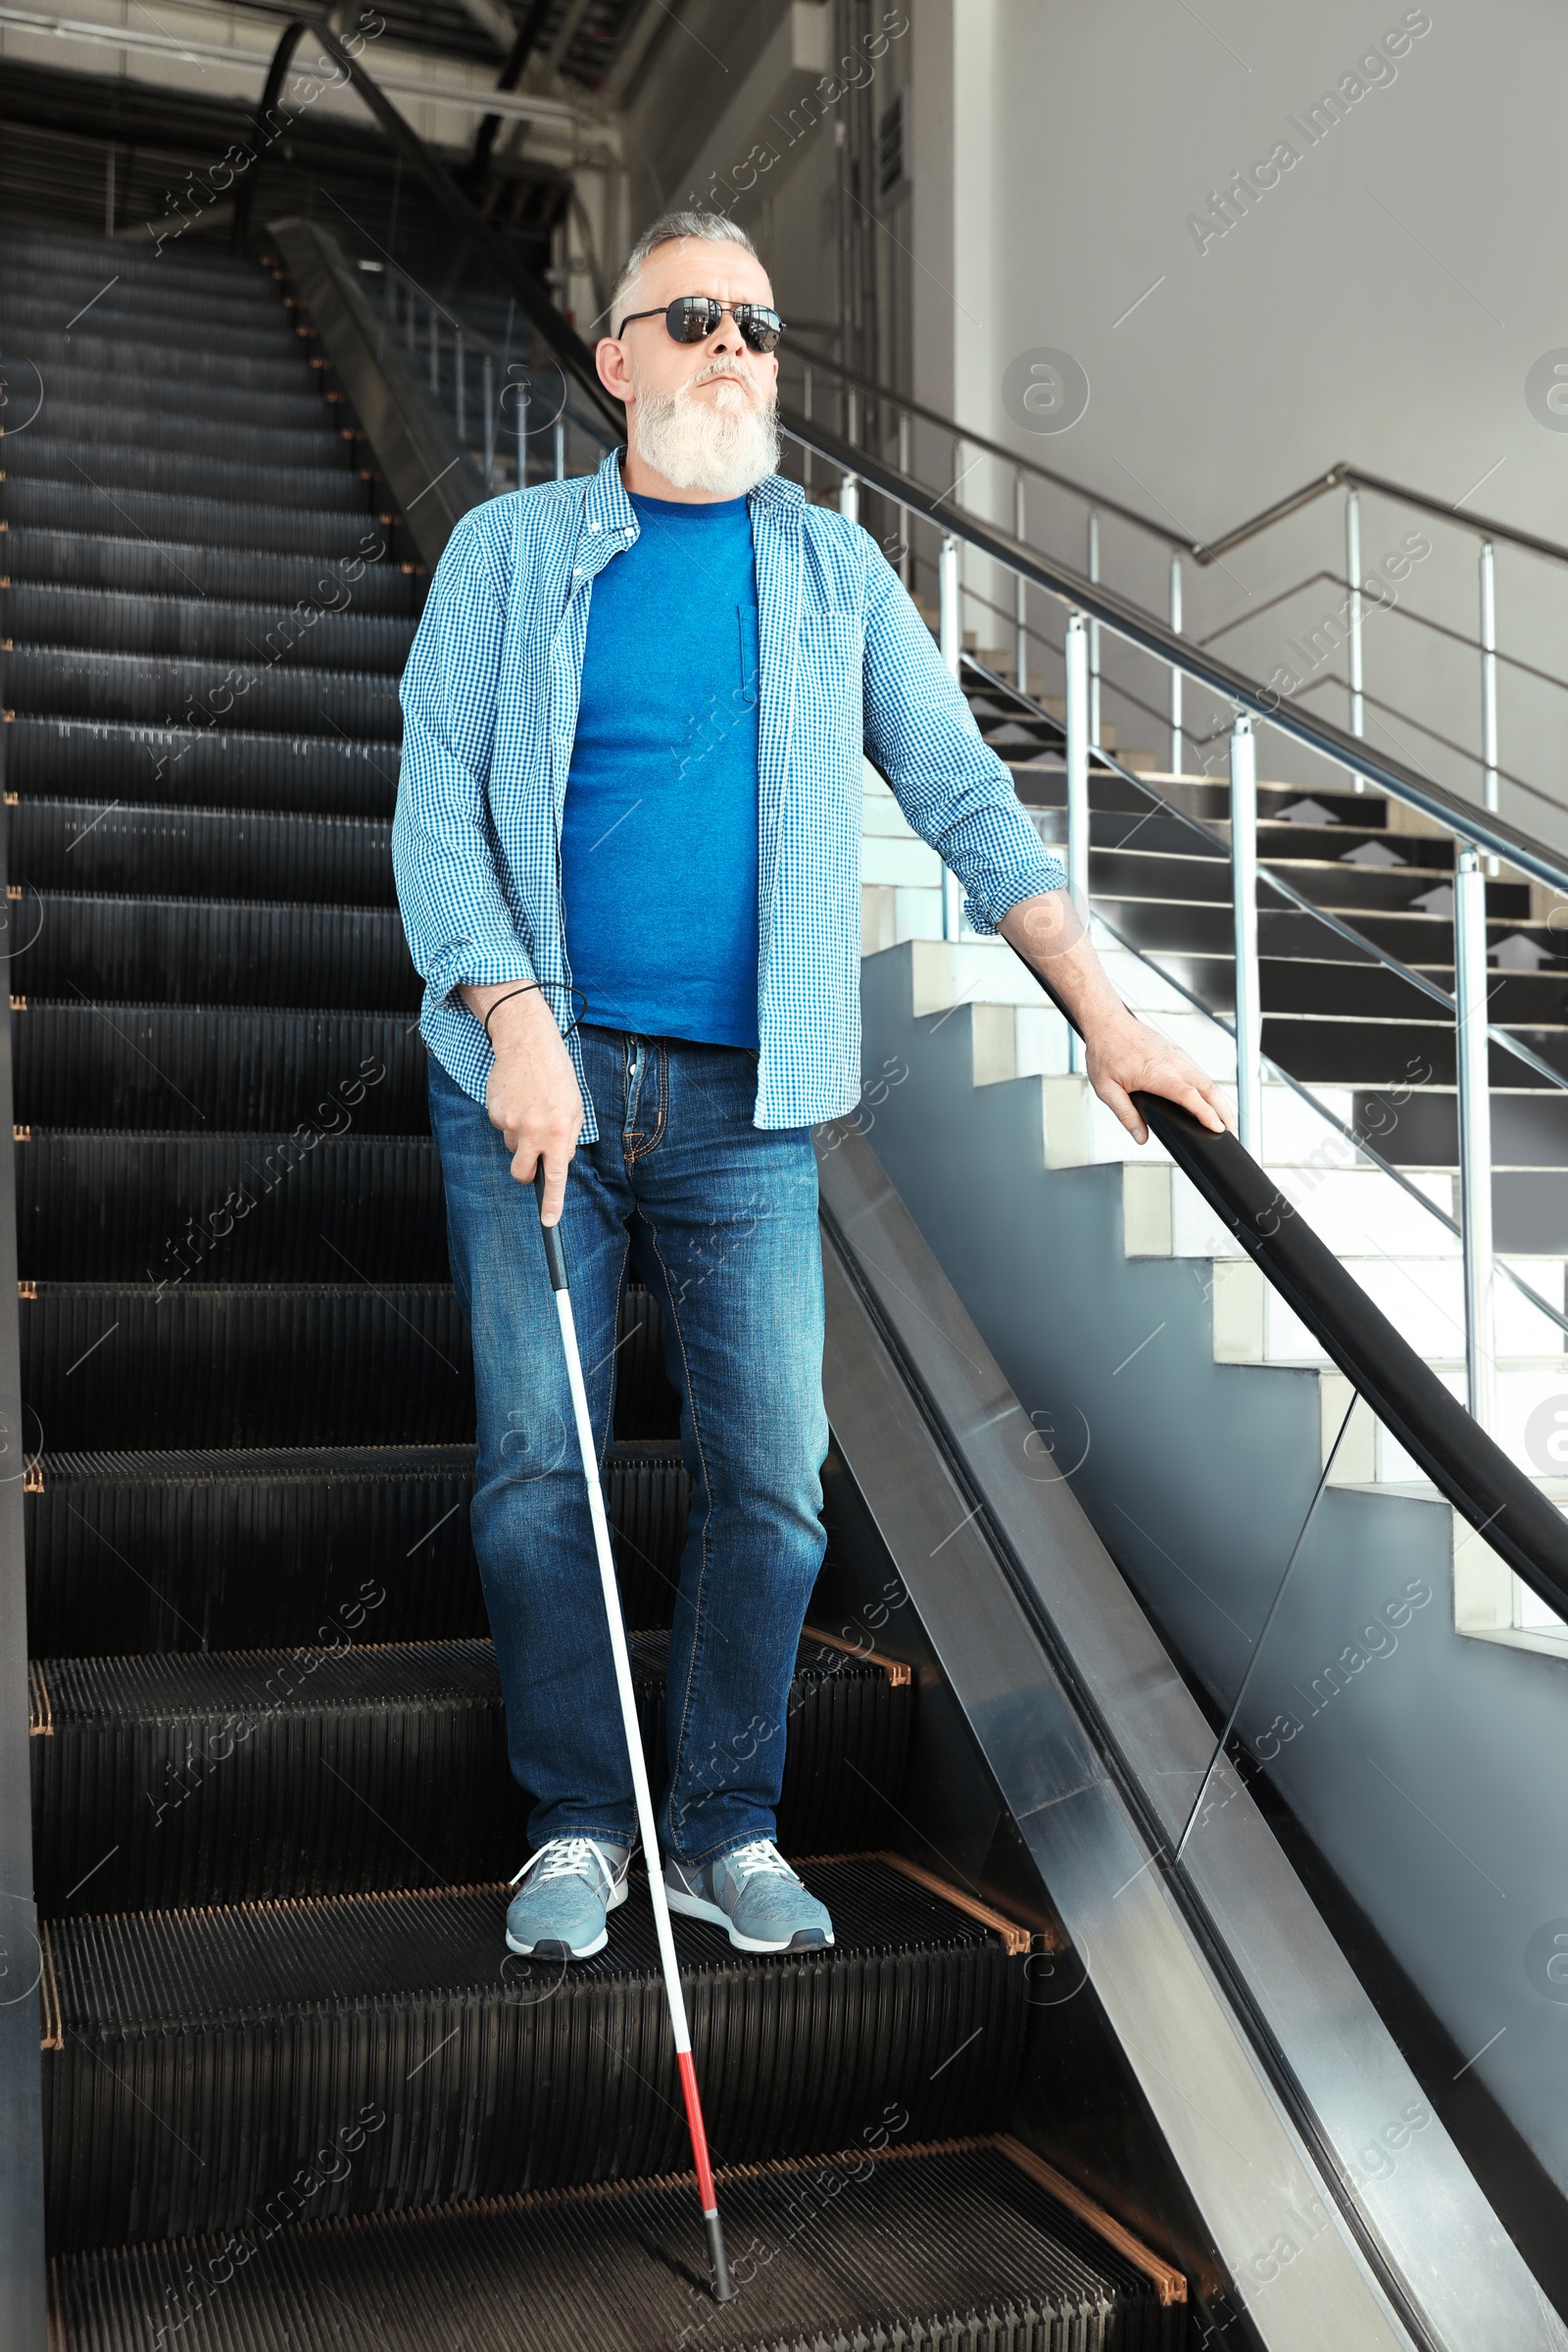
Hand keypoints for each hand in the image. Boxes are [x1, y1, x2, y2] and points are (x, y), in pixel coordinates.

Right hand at [467, 985, 583, 1221]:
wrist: (527, 1044)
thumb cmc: (556, 1075)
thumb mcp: (576, 1107)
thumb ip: (569, 1138)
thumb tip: (560, 1162)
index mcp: (559, 1132)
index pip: (555, 1176)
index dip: (552, 1203)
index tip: (548, 1222)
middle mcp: (533, 1132)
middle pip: (522, 1173)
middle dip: (526, 1173)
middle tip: (533, 1158)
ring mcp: (510, 1124)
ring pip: (513, 1147)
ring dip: (521, 1137)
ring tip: (531, 1108)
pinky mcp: (494, 1113)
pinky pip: (502, 1128)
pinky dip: (510, 1119)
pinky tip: (518, 1099)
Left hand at [1083, 1010, 1232, 1145]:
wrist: (1107, 1022)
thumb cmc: (1105, 1051)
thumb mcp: (1107, 1089)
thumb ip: (1125, 1115)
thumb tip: (1140, 1137)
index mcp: (1158, 1073)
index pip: (1191, 1097)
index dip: (1207, 1114)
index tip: (1219, 1128)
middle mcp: (1173, 1063)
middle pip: (1209, 1088)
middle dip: (1224, 1111)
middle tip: (1231, 1131)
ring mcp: (1177, 1056)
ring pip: (1207, 1079)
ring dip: (1219, 1100)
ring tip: (1225, 1120)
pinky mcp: (1176, 1053)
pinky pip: (1198, 1072)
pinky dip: (1209, 1088)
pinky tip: (1209, 1099)